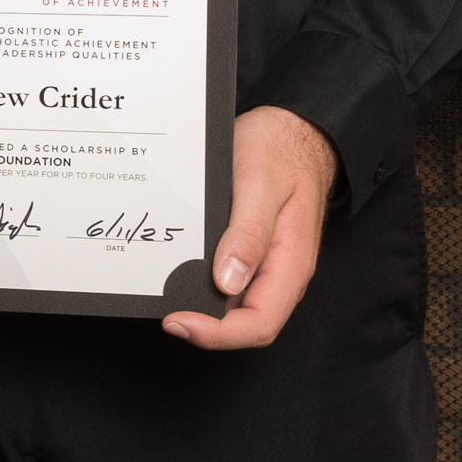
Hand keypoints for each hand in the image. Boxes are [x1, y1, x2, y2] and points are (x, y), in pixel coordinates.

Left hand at [163, 106, 337, 350]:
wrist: (294, 128)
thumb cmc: (280, 150)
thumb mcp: (261, 183)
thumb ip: (248, 233)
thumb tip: (228, 282)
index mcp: (291, 262)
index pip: (260, 322)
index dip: (219, 333)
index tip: (179, 321)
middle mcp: (281, 271)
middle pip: (248, 323)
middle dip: (208, 328)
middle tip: (167, 313)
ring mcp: (268, 263)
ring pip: (239, 306)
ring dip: (205, 310)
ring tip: (168, 296)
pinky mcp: (253, 250)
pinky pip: (232, 281)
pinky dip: (206, 285)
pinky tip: (180, 272)